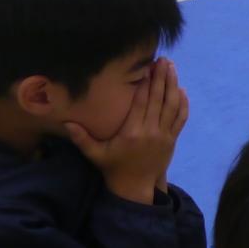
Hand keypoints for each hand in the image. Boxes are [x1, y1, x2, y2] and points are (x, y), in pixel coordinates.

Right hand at [65, 57, 186, 205]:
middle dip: (161, 78)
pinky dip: (183, 104)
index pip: (142, 103)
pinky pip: (180, 119)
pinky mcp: (172, 140)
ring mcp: (164, 136)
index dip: (146, 84)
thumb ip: (82, 139)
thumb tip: (66, 124)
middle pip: (159, 100)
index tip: (148, 67)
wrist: (136, 187)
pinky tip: (182, 91)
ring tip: (172, 68)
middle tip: (163, 60)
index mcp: (133, 132)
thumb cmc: (113, 167)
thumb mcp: (95, 154)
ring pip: (172, 107)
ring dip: (173, 86)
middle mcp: (151, 132)